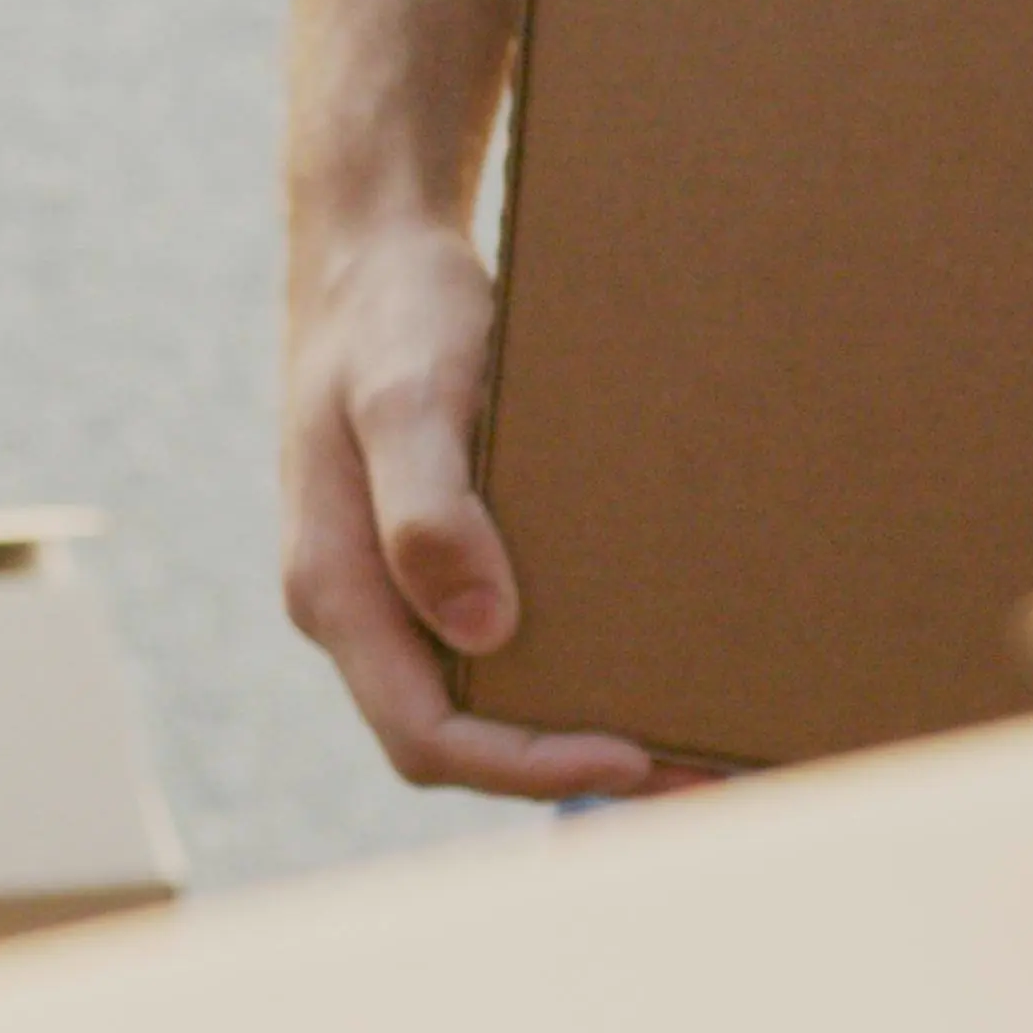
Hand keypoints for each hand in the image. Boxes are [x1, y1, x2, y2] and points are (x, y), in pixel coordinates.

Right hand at [281, 200, 673, 798]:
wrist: (374, 252)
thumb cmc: (393, 315)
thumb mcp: (408, 399)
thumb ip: (429, 511)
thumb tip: (483, 632)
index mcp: (336, 589)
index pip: (426, 735)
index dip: (527, 767)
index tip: (634, 755)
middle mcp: (359, 608)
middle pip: (456, 742)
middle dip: (566, 773)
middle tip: (695, 780)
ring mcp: (391, 589)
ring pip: (476, 704)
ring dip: (570, 735)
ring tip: (688, 741)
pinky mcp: (430, 560)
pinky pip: (490, 647)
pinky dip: (563, 675)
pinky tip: (639, 659)